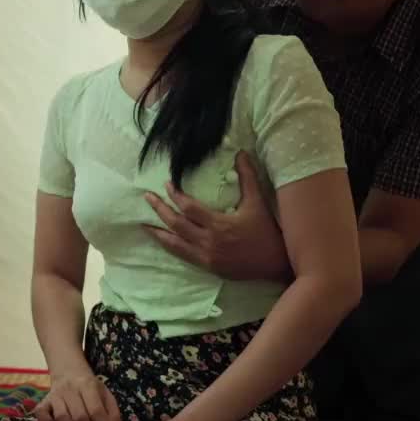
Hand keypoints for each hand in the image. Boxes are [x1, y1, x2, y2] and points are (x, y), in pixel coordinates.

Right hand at [32, 372, 121, 420]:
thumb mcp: (106, 394)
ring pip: (62, 419)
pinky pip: (42, 416)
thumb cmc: (90, 388)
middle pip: (79, 417)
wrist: (69, 372)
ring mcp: (54, 396)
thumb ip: (112, 413)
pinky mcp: (43, 402)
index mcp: (88, 385)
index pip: (96, 411)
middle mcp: (69, 389)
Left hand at [143, 151, 290, 281]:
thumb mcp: (257, 202)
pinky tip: (163, 241)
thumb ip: (247, 177)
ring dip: (158, 233)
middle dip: (159, 210)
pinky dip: (171, 247)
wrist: (275, 264)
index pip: (189, 208)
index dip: (175, 195)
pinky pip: (184, 256)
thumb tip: (240, 153)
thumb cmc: (267, 231)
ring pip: (175, 244)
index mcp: (219, 224)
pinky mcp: (208, 267)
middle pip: (176, 225)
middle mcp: (208, 242)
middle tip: (147, 198)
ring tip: (143, 225)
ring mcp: (207, 257)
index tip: (167, 185)